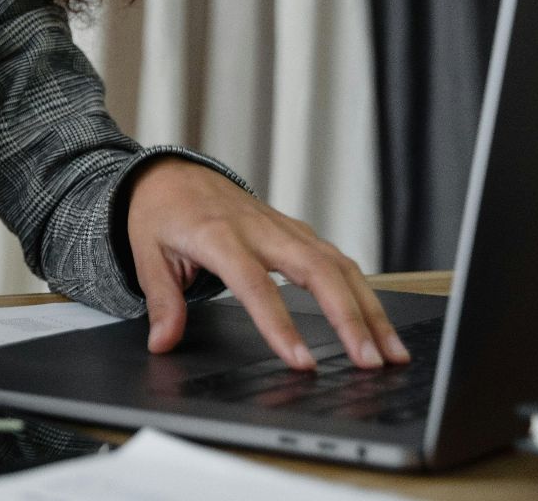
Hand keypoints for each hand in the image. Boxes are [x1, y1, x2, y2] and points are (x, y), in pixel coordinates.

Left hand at [126, 156, 410, 370]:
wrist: (170, 175)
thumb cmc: (159, 213)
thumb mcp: (146, 254)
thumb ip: (161, 300)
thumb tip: (162, 343)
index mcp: (218, 236)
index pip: (255, 285)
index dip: (279, 325)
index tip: (301, 361)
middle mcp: (259, 229)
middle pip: (317, 271)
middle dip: (349, 318)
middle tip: (368, 361)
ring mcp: (283, 228)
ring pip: (338, 265)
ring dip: (369, 309)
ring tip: (391, 352)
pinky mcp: (297, 232)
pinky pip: (337, 260)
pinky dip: (362, 291)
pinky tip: (378, 323)